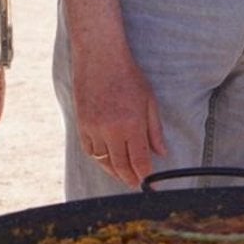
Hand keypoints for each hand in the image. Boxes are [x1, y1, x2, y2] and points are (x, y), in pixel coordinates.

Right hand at [72, 42, 164, 187]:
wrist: (100, 57)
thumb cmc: (128, 76)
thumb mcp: (149, 101)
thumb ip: (154, 130)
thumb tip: (161, 153)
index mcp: (131, 124)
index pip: (140, 161)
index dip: (146, 177)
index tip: (151, 184)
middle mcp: (111, 130)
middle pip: (121, 167)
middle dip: (130, 179)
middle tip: (137, 186)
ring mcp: (93, 129)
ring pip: (104, 162)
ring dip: (115, 173)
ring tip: (124, 177)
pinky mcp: (81, 125)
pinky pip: (90, 151)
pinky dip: (100, 160)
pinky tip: (108, 162)